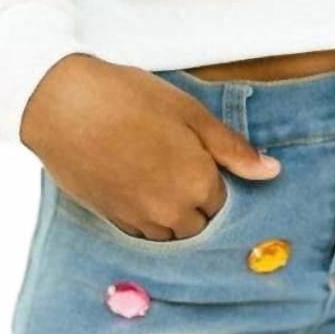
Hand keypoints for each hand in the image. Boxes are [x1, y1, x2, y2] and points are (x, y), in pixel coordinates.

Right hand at [18, 53, 279, 239]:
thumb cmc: (129, 99)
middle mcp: (172, 211)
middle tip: (176, 167)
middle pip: (199, 224)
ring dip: (171, 214)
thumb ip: (233, 149)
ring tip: (155, 176)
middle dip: (195, 202)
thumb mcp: (190, 114)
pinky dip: (146, 218)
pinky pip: (142, 233)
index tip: (198, 160)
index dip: (213, 180)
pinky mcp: (112, 220)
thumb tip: (272, 172)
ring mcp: (139, 220)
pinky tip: (135, 186)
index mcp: (198, 183)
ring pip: (171, 233)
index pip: (223, 203)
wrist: (62, 105)